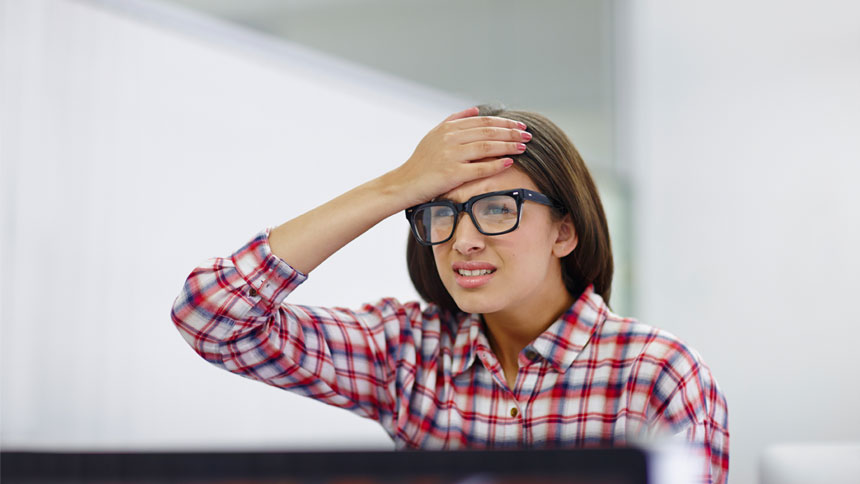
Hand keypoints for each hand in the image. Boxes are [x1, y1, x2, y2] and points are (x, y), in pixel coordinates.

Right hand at [387, 107, 531, 206]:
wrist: (404, 184)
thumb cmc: (421, 163)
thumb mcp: (434, 135)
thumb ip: (454, 120)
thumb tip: (476, 109)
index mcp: (448, 128)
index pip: (483, 121)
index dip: (504, 122)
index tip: (520, 125)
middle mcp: (450, 139)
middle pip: (488, 131)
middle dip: (511, 132)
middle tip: (528, 135)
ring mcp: (451, 156)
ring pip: (487, 146)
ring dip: (508, 145)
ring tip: (523, 147)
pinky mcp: (452, 174)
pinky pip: (480, 167)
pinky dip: (496, 164)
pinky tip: (510, 162)